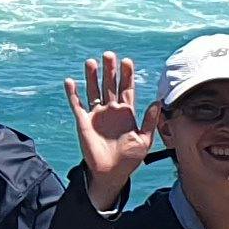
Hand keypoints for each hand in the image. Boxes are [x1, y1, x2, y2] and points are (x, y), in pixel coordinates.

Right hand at [65, 52, 156, 206]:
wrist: (111, 173)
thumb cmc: (130, 158)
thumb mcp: (144, 139)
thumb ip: (150, 120)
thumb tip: (158, 101)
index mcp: (126, 113)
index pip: (126, 89)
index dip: (126, 75)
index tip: (127, 61)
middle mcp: (111, 110)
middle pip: (109, 85)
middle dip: (110, 70)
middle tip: (109, 54)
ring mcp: (97, 115)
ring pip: (93, 91)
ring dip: (92, 77)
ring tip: (91, 62)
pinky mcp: (84, 122)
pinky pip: (77, 105)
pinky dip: (73, 94)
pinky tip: (70, 81)